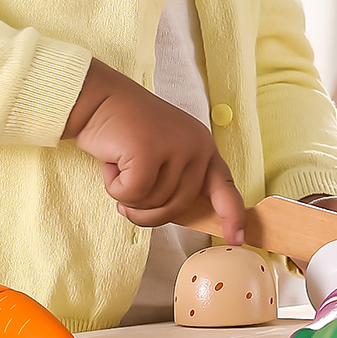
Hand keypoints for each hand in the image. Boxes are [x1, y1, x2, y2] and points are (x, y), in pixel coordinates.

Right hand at [65, 58, 244, 245]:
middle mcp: (196, 146)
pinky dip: (115, 187)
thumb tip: (177, 217)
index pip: (224, 186)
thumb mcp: (162, 153)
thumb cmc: (126, 130)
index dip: (231, 214)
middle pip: (178, 206)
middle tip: (127, 192)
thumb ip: (174, 181)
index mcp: (203, 146)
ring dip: (128, 195)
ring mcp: (176, 148)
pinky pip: (132, 195)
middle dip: (148, 210)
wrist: (100, 99)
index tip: (236, 239)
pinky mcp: (150, 152)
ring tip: (121, 165)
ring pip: (153, 204)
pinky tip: (112, 163)